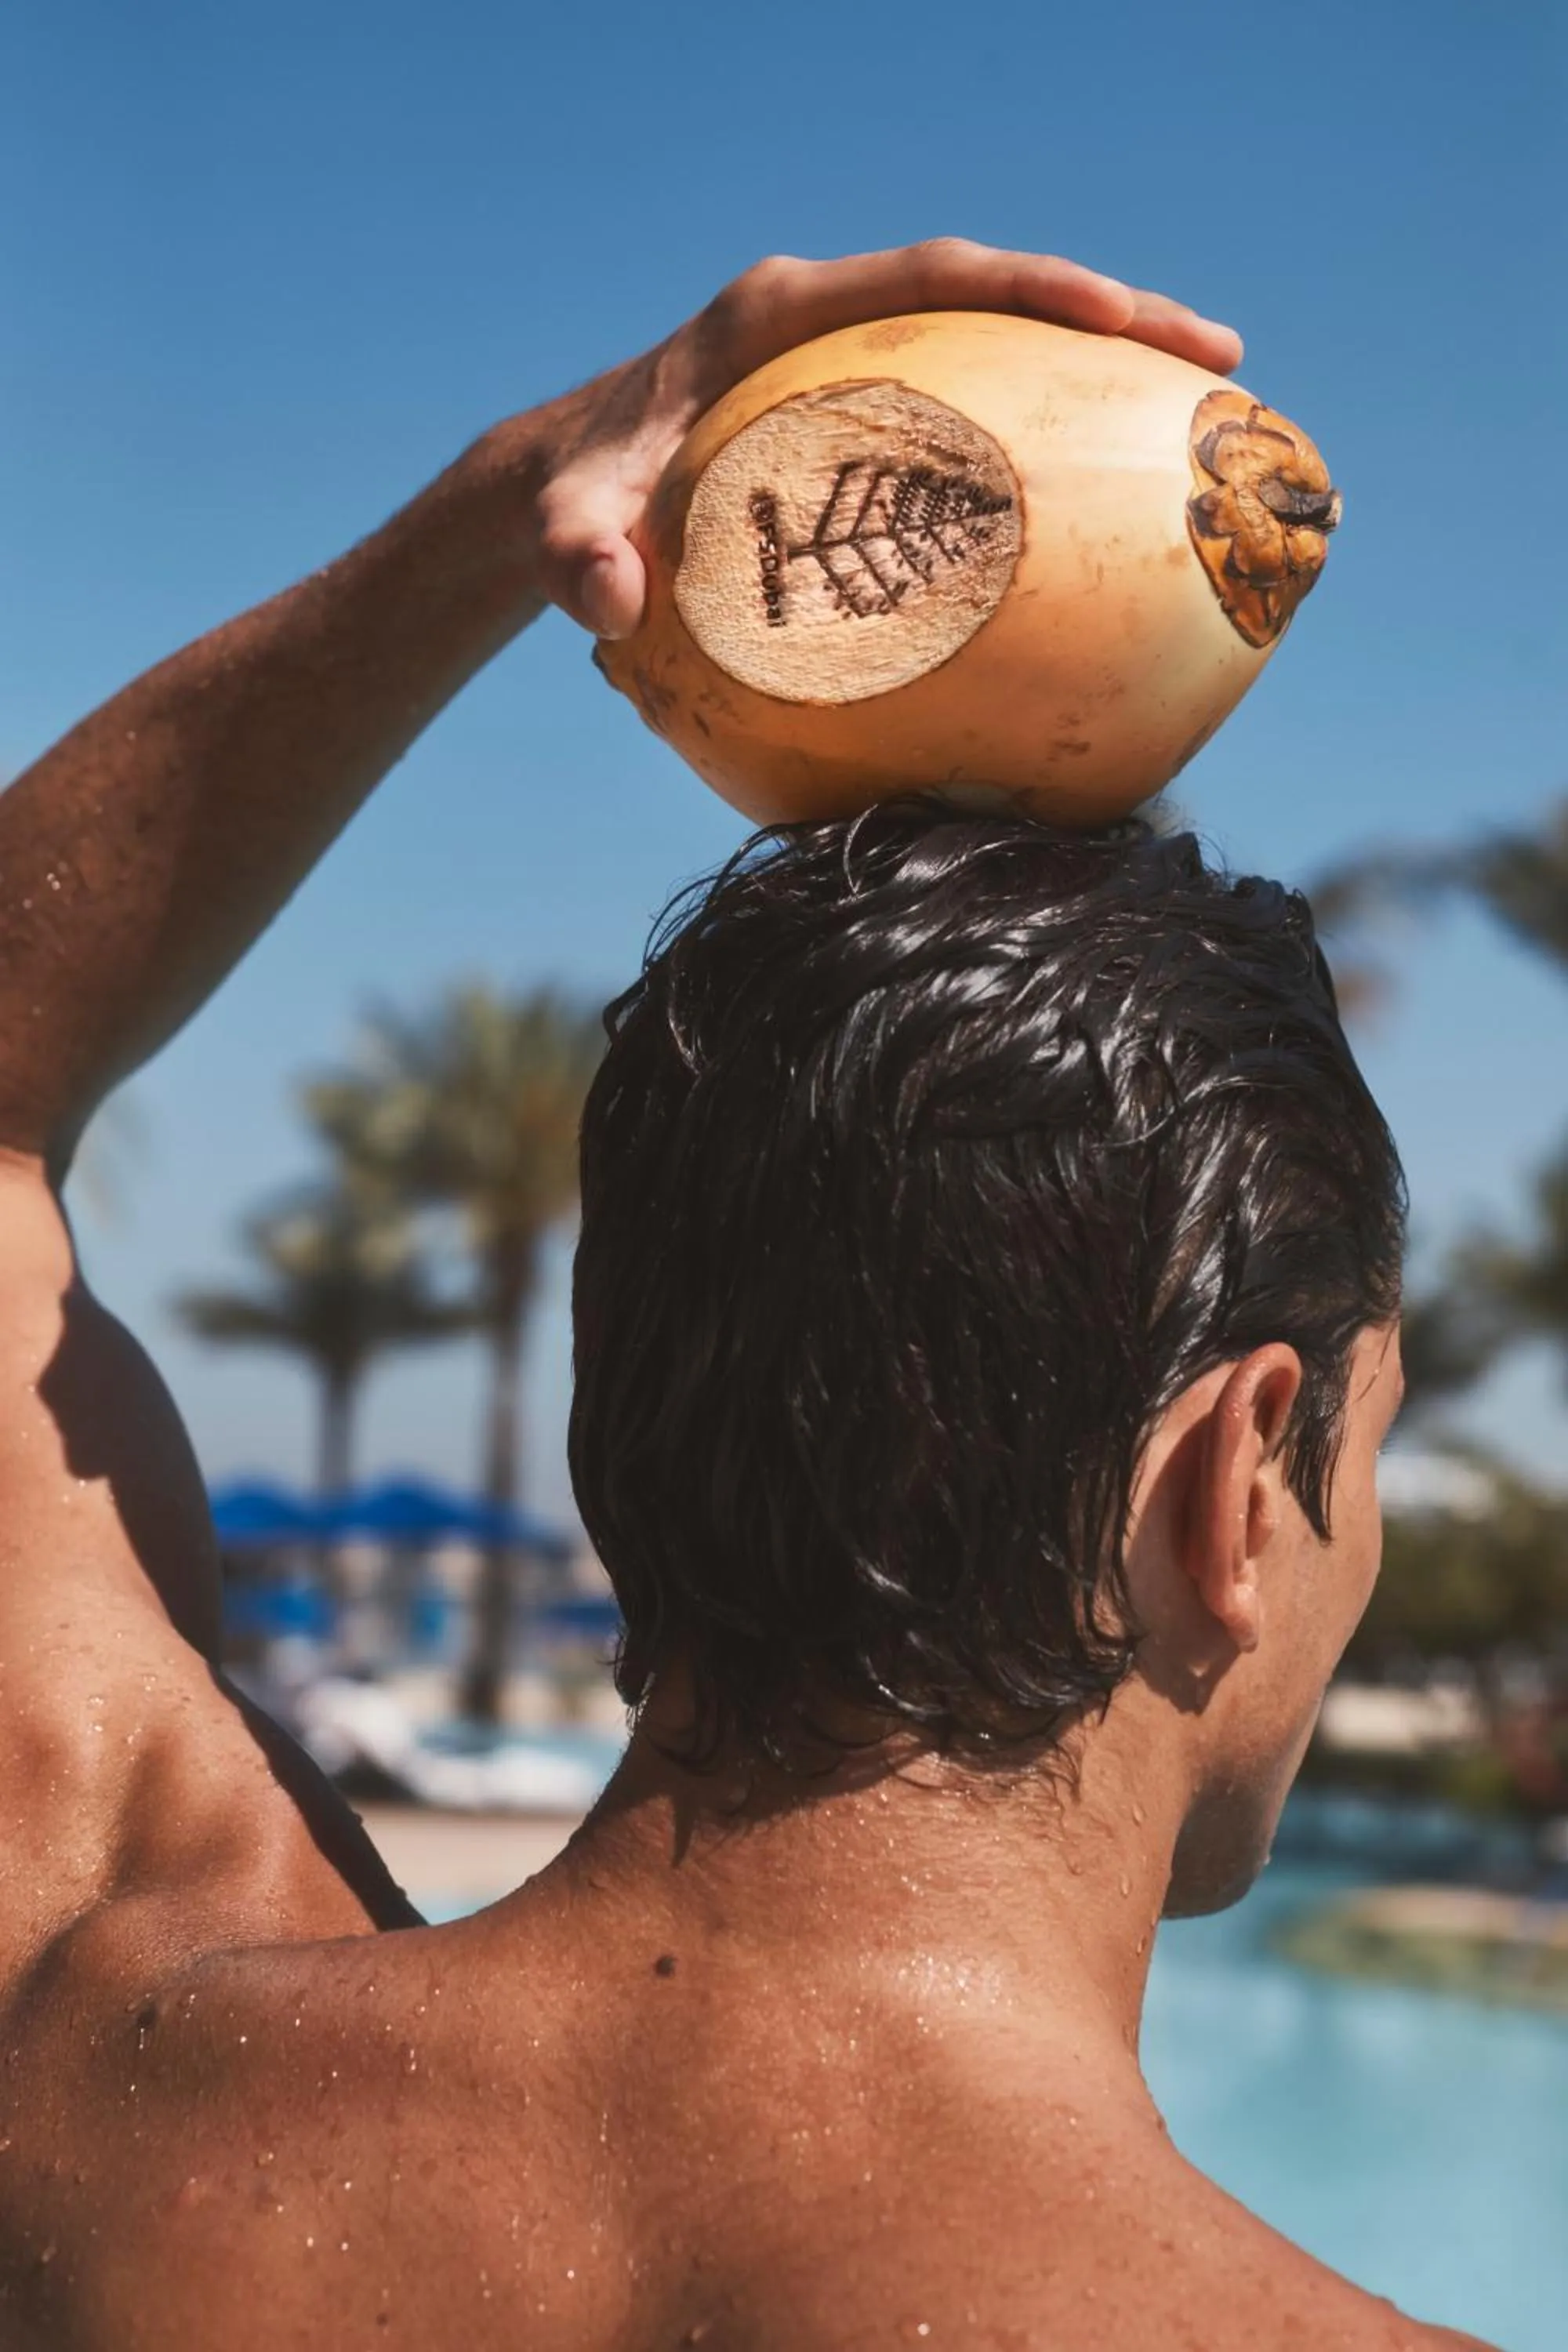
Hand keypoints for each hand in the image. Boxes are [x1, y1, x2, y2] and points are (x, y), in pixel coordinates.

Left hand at [522, 238, 1243, 640]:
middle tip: (1215, 362)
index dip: (1031, 290)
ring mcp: (855, 359)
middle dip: (1110, 317)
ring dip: (1101, 372)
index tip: (1118, 318)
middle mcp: (829, 317)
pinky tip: (1113, 497)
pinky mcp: (867, 407)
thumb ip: (578, 557)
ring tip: (1202, 418)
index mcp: (780, 314)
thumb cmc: (576, 504)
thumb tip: (611, 600)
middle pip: (997, 293)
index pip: (929, 278)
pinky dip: (1047, 430)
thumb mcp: (569, 530)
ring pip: (1001, 343)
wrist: (562, 490)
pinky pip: (976, 405)